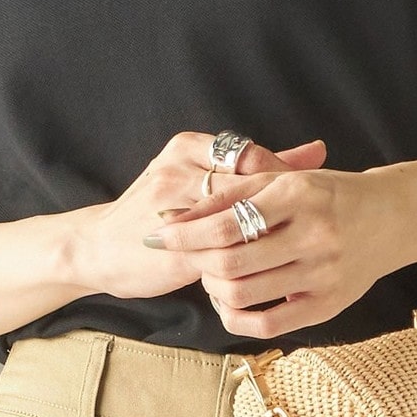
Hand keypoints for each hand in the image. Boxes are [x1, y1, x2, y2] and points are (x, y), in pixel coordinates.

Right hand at [75, 131, 327, 301]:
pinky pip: (222, 252)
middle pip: (249, 185)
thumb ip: (262, 165)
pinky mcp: (175, 246)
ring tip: (294, 247)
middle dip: (283, 208)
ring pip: (238, 219)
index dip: (286, 178)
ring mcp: (173, 209)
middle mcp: (178, 171)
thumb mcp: (202, 176)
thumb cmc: (159, 211)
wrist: (98, 247)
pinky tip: (271, 269)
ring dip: (268, 236)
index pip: (252, 155)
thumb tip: (319, 150)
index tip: (313, 196)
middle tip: (312, 224)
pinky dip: (248, 260)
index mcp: (186, 147)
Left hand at [145, 164, 416, 338]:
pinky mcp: (327, 305)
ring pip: (244, 295)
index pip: (227, 220)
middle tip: (181, 254)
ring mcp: (322, 274)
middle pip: (230, 262)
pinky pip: (267, 325)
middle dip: (194, 260)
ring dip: (212, 287)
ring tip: (208, 273)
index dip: (186, 230)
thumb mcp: (284, 180)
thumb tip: (176, 214)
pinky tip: (228, 300)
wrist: (392, 217)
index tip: (159, 232)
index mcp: (299, 195)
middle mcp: (313, 235)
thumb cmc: (330, 193)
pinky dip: (236, 317)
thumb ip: (233, 192)